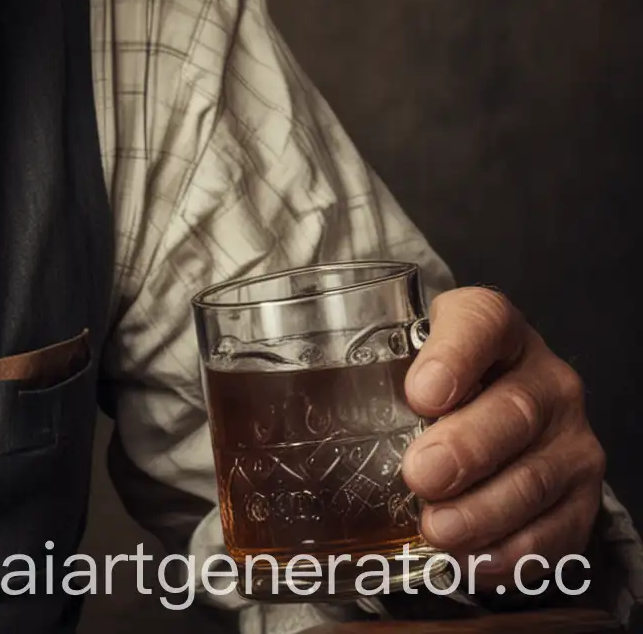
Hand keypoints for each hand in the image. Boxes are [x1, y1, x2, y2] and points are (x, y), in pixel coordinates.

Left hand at [400, 287, 604, 577]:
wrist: (498, 404)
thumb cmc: (439, 379)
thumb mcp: (406, 351)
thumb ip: (371, 367)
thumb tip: (300, 412)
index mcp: (494, 326)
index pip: (481, 323)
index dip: (454, 357)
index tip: (421, 394)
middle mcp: (543, 376)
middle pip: (513, 410)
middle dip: (466, 449)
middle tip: (421, 475)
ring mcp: (570, 436)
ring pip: (536, 476)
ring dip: (485, 510)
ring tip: (439, 528)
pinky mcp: (582, 494)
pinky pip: (558, 529)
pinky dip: (515, 551)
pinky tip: (475, 560)